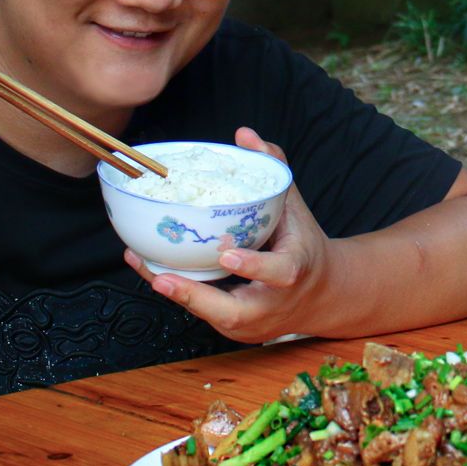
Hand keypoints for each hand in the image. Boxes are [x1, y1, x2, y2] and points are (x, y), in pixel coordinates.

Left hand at [126, 127, 336, 343]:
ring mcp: (252, 323)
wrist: (322, 296)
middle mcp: (272, 304)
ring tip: (144, 265)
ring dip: (175, 292)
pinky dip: (177, 292)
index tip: (228, 254)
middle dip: (195, 297)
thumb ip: (272, 172)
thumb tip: (245, 136)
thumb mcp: (296, 208)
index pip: (277, 272)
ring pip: (209, 315)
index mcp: (294, 271)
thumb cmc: (304, 247)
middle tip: (162, 278)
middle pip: (234, 312)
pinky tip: (149, 268)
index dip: (253, 266)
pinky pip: (202, 313)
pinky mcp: (235, 330)